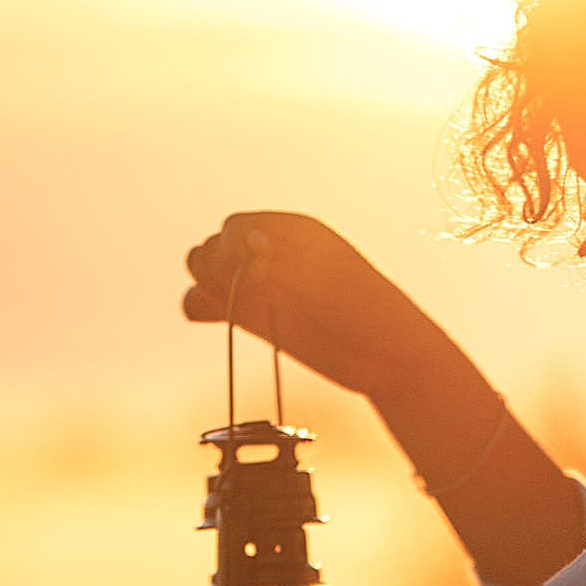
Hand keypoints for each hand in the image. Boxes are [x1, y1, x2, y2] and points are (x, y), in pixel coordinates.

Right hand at [182, 212, 442, 407]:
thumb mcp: (332, 282)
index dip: (231, 249)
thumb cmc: (369, 313)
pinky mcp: (253, 315)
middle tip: (241, 292)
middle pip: (215, 247)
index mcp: (292, 232)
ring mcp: (259, 285)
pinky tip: (209, 314)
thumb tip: (251, 245)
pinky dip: (200, 306)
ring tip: (228, 304)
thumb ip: (289, 264)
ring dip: (204, 285)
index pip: (236, 227)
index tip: (248, 273)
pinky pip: (210, 303)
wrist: (385, 358)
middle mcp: (270, 254)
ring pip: (207, 273)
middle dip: (216, 268)